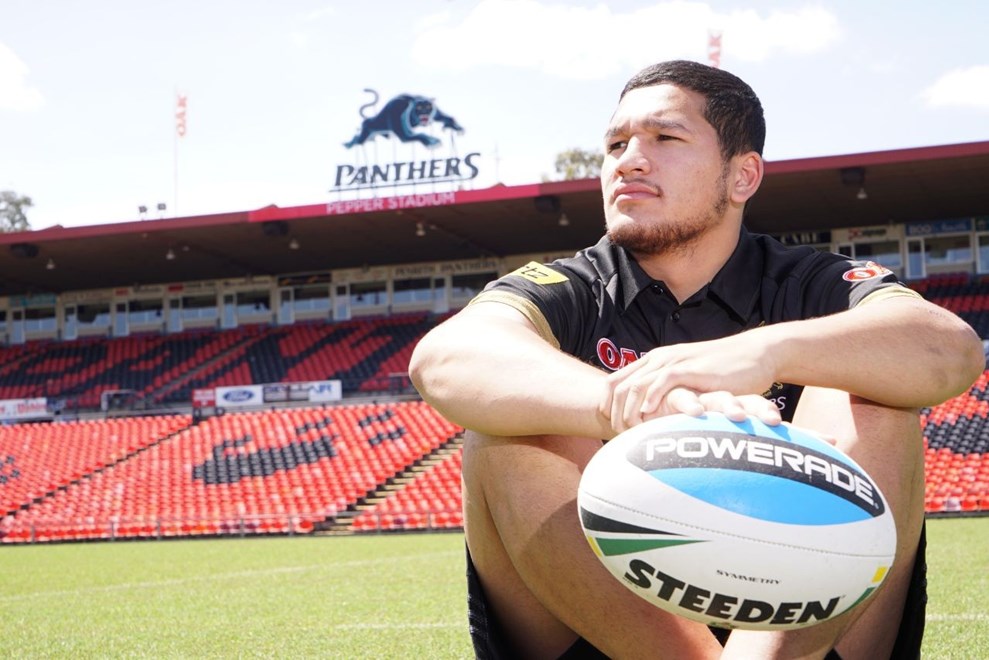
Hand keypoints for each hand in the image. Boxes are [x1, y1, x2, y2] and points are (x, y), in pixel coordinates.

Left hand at [601, 332, 779, 431]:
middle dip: (613, 413)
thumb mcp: (686, 381)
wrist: (753, 355)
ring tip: (630, 430)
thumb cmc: (721, 373)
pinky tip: (649, 414)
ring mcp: (673, 362)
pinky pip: (663, 381)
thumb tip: (651, 418)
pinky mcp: (690, 368)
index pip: (614, 382)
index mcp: (653, 362)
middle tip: (618, 435)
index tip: (609, 428)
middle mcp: (658, 360)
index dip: (606, 406)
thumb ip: (668, 393)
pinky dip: (651, 398)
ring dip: (629, 411)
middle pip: (618, 386)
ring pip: (636, 385)